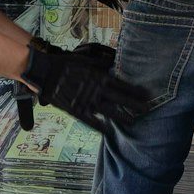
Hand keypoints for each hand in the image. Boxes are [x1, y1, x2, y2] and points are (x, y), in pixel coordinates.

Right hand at [22, 39, 145, 132]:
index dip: (136, 91)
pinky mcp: (76, 110)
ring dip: (122, 117)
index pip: (123, 85)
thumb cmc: (66, 63)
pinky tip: (109, 133)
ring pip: (110, 112)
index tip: (148, 95)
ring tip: (133, 122)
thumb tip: (113, 63)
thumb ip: (101, 64)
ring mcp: (87, 101)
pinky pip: (91, 121)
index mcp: (100, 77)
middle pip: (121, 100)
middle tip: (148, 109)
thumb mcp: (86, 60)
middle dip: (135, 105)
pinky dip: (100, 127)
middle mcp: (97, 90)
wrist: (46, 71)